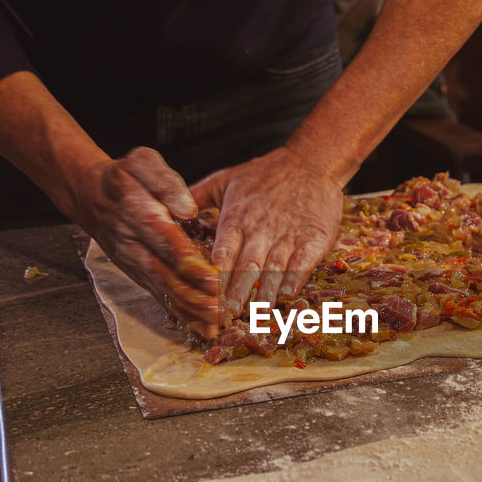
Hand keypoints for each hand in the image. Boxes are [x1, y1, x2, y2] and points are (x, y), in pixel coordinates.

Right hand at [70, 147, 220, 334]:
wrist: (89, 195)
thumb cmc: (123, 178)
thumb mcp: (142, 163)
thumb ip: (165, 183)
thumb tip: (187, 209)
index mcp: (138, 214)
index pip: (167, 242)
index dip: (190, 262)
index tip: (213, 277)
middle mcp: (135, 244)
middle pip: (167, 275)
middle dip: (195, 296)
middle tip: (221, 310)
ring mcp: (135, 263)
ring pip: (164, 291)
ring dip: (190, 310)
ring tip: (215, 324)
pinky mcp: (138, 274)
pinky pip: (159, 296)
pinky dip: (179, 312)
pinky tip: (199, 326)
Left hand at [189, 145, 343, 316]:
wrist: (310, 161)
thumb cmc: (266, 173)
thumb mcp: (226, 179)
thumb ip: (196, 196)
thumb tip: (167, 211)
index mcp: (237, 218)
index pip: (222, 254)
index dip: (213, 280)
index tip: (205, 301)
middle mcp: (260, 229)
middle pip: (245, 267)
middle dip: (235, 295)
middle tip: (226, 319)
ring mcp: (288, 234)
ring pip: (273, 268)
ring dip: (264, 293)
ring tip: (255, 315)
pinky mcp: (314, 237)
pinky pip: (303, 262)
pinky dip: (295, 279)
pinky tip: (287, 295)